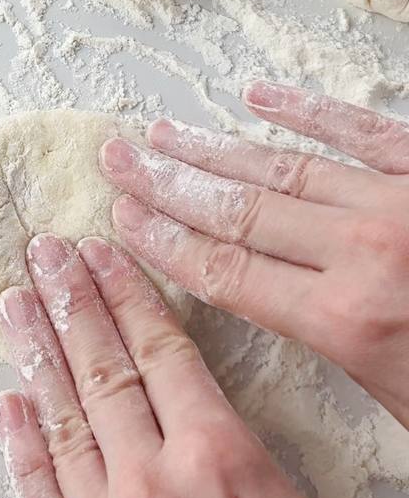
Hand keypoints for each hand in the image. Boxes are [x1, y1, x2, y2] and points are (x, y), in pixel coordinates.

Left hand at [0, 233, 346, 497]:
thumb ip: (240, 453)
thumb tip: (199, 405)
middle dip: (71, 304)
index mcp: (219, 458)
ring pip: (64, 420)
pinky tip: (7, 403)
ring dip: (36, 355)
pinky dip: (21, 446)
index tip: (100, 252)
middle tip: (44, 253)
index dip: (126, 294)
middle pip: (104, 369)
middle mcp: (154, 482)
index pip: (160, 350)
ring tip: (15, 304)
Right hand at [98, 82, 408, 428]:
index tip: (121, 216)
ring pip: (283, 166)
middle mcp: (364, 252)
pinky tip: (259, 97)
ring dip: (215, 148)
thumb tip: (285, 301)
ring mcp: (398, 201)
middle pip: (237, 209)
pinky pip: (357, 130)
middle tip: (118, 157)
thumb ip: (343, 345)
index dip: (164, 238)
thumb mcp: (406, 400)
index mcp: (351, 320)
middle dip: (167, 183)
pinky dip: (304, 112)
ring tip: (163, 131)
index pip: (226, 270)